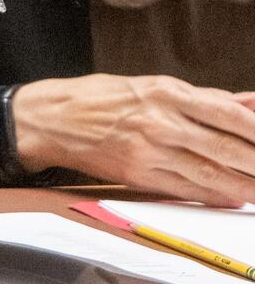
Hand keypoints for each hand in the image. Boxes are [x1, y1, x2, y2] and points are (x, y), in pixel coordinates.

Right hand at [12, 74, 254, 205]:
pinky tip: (234, 198)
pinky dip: (215, 196)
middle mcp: (160, 123)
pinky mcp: (138, 175)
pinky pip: (186, 189)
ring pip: (212, 174)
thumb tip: (249, 103)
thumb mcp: (151, 85)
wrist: (48, 120)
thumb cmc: (99, 99)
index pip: (229, 114)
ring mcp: (150, 152)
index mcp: (165, 93)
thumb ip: (204, 98)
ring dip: (247, 186)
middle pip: (227, 149)